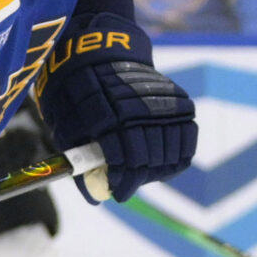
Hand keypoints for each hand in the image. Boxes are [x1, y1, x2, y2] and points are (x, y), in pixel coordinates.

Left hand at [41, 56, 196, 202]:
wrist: (100, 57)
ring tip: (145, 172)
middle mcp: (138, 109)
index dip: (122, 182)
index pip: (122, 161)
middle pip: (147, 160)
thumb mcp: (68, 129)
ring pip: (170, 151)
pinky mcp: (178, 100)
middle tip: (129, 183)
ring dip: (158, 169)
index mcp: (106, 117)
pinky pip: (187, 135)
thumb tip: (96, 200)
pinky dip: (179, 152)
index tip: (118, 192)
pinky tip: (166, 161)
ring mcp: (161, 104)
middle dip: (138, 179)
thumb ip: (83, 164)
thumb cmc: (79, 99)